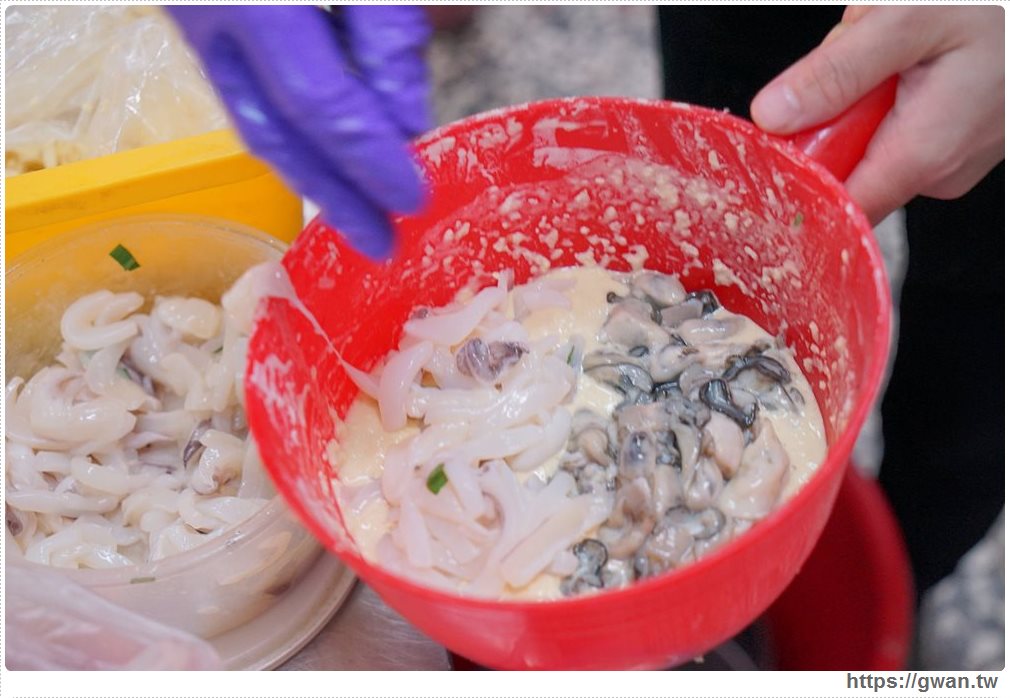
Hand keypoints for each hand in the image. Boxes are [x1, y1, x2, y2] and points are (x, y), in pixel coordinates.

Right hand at [167, 6, 430, 259]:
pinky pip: (243, 89)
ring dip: (309, 174)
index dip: (368, 159)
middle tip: (383, 242)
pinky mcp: (196, 15)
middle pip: (272, 134)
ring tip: (359, 211)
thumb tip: (407, 124)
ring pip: (250, 119)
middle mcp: (204, 16)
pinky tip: (328, 155)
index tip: (413, 199)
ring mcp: (189, 19)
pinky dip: (290, 131)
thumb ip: (386, 30)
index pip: (317, 104)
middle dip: (333, 196)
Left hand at [750, 6, 1003, 224]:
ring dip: (861, 92)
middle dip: (832, 110)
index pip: (834, 205)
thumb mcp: (908, 20)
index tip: (782, 136)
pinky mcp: (956, 143)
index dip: (797, 177)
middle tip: (859, 51)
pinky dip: (889, 88)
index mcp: (921, 154)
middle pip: (842, 165)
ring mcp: (950, 160)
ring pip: (866, 141)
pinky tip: (914, 54)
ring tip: (897, 45)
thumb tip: (773, 116)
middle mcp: (938, 172)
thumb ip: (836, 73)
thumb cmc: (996, 4)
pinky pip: (896, 127)